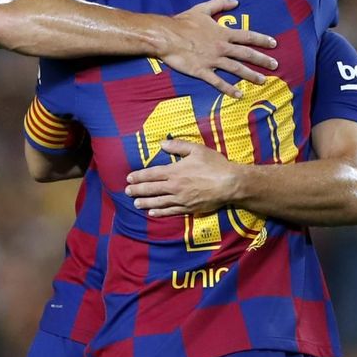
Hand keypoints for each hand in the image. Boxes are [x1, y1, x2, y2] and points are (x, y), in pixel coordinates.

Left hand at [125, 139, 240, 215]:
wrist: (229, 184)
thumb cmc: (214, 165)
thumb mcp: (197, 149)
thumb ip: (178, 146)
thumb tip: (162, 143)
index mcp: (175, 171)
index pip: (152, 174)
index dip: (139, 177)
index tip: (129, 179)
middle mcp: (174, 186)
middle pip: (151, 189)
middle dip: (138, 190)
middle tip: (127, 192)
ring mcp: (181, 199)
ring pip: (158, 202)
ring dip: (145, 202)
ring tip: (136, 203)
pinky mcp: (188, 208)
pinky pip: (170, 211)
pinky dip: (160, 212)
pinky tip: (152, 212)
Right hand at [162, 0, 277, 98]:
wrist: (166, 36)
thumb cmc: (183, 22)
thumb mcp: (202, 8)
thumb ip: (219, 3)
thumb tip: (235, 1)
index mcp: (222, 33)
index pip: (247, 36)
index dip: (261, 40)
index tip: (273, 44)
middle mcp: (221, 47)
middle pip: (246, 54)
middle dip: (262, 60)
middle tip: (275, 65)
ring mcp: (213, 60)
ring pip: (236, 69)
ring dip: (251, 75)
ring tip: (263, 81)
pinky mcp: (202, 71)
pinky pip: (218, 82)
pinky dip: (229, 89)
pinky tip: (239, 94)